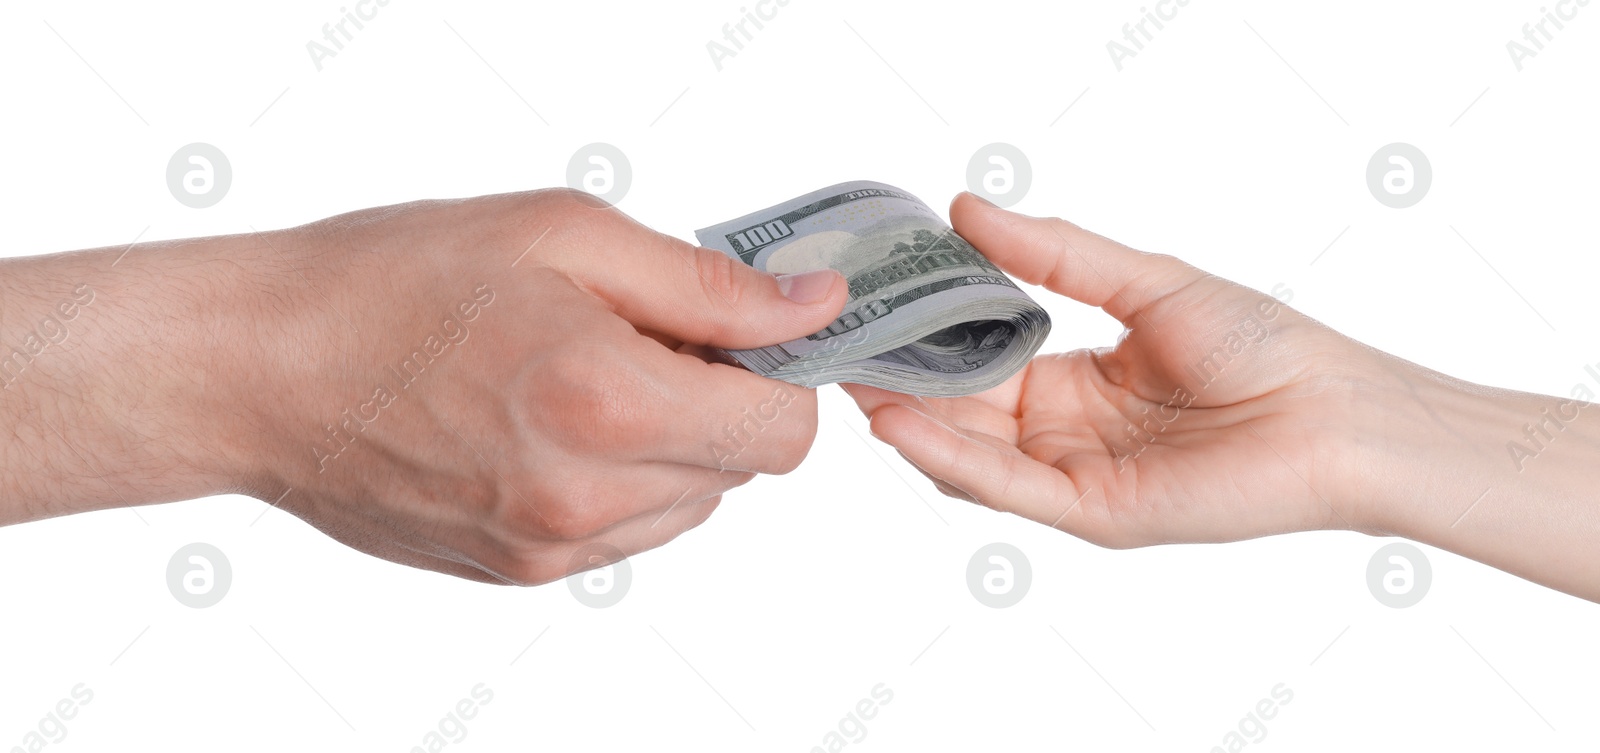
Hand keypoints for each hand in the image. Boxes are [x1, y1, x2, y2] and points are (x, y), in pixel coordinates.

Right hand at [0, 189, 845, 584]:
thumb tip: (813, 308)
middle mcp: (587, 497)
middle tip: (635, 337)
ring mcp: (551, 548)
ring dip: (670, 446)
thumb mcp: (563, 236)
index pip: (783, 433)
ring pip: (687, 507)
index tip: (734, 335)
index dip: (776, 376)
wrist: (257, 369)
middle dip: (718, 402)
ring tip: (577, 378)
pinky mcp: (517, 573)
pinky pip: (624, 531)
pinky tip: (543, 422)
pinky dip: (616, 480)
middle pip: (741, 471)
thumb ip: (708, 287)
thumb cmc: (389, 284)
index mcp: (609, 404)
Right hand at [848, 194, 1599, 600]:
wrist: (1338, 411)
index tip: (872, 306)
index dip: (924, 340)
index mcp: (1074, 383)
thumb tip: (969, 210)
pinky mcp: (1092, 513)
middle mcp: (1064, 435)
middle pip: (960, 413)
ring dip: (908, 423)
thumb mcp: (1144, 282)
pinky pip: (1007, 488)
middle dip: (899, 385)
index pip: (977, 365)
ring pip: (968, 456)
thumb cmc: (1263, 346)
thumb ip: (1055, 254)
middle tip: (837, 349)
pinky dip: (950, 458)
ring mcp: (1075, 478)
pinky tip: (903, 423)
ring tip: (854, 382)